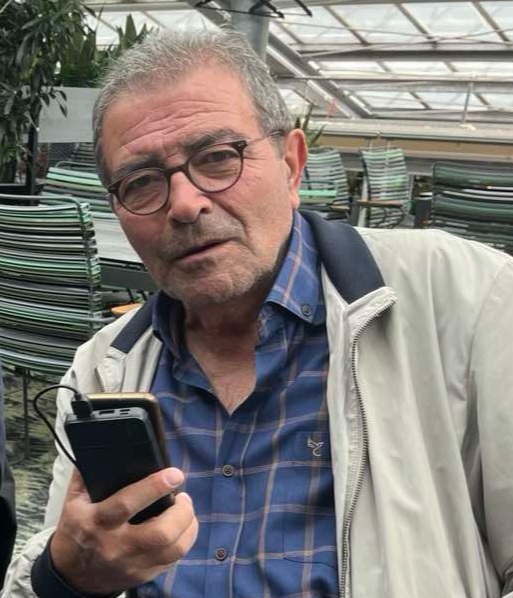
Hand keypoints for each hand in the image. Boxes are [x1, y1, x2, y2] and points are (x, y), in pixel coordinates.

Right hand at [50, 467, 197, 594]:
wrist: (70, 576)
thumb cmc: (76, 531)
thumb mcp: (74, 501)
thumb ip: (87, 475)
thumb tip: (100, 450)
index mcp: (96, 521)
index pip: (127, 503)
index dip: (155, 487)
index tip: (174, 474)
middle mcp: (115, 545)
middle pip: (160, 533)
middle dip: (182, 511)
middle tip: (183, 496)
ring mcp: (131, 564)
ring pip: (173, 549)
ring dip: (188, 526)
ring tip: (186, 511)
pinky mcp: (142, 576)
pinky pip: (173, 560)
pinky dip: (183, 541)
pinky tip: (181, 528)